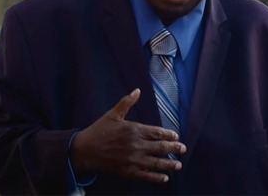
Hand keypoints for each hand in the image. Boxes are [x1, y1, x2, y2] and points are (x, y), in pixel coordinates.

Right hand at [70, 88, 186, 182]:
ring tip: (179, 165)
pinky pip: (146, 175)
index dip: (168, 135)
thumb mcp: (113, 114)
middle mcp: (136, 145)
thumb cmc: (99, 130)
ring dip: (169, 164)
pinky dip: (156, 177)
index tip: (176, 136)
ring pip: (156, 163)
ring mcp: (133, 160)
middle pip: (160, 148)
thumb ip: (127, 102)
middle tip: (183, 149)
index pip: (157, 132)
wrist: (84, 150)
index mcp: (134, 130)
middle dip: (174, 148)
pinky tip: (165, 178)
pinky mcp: (128, 172)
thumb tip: (137, 90)